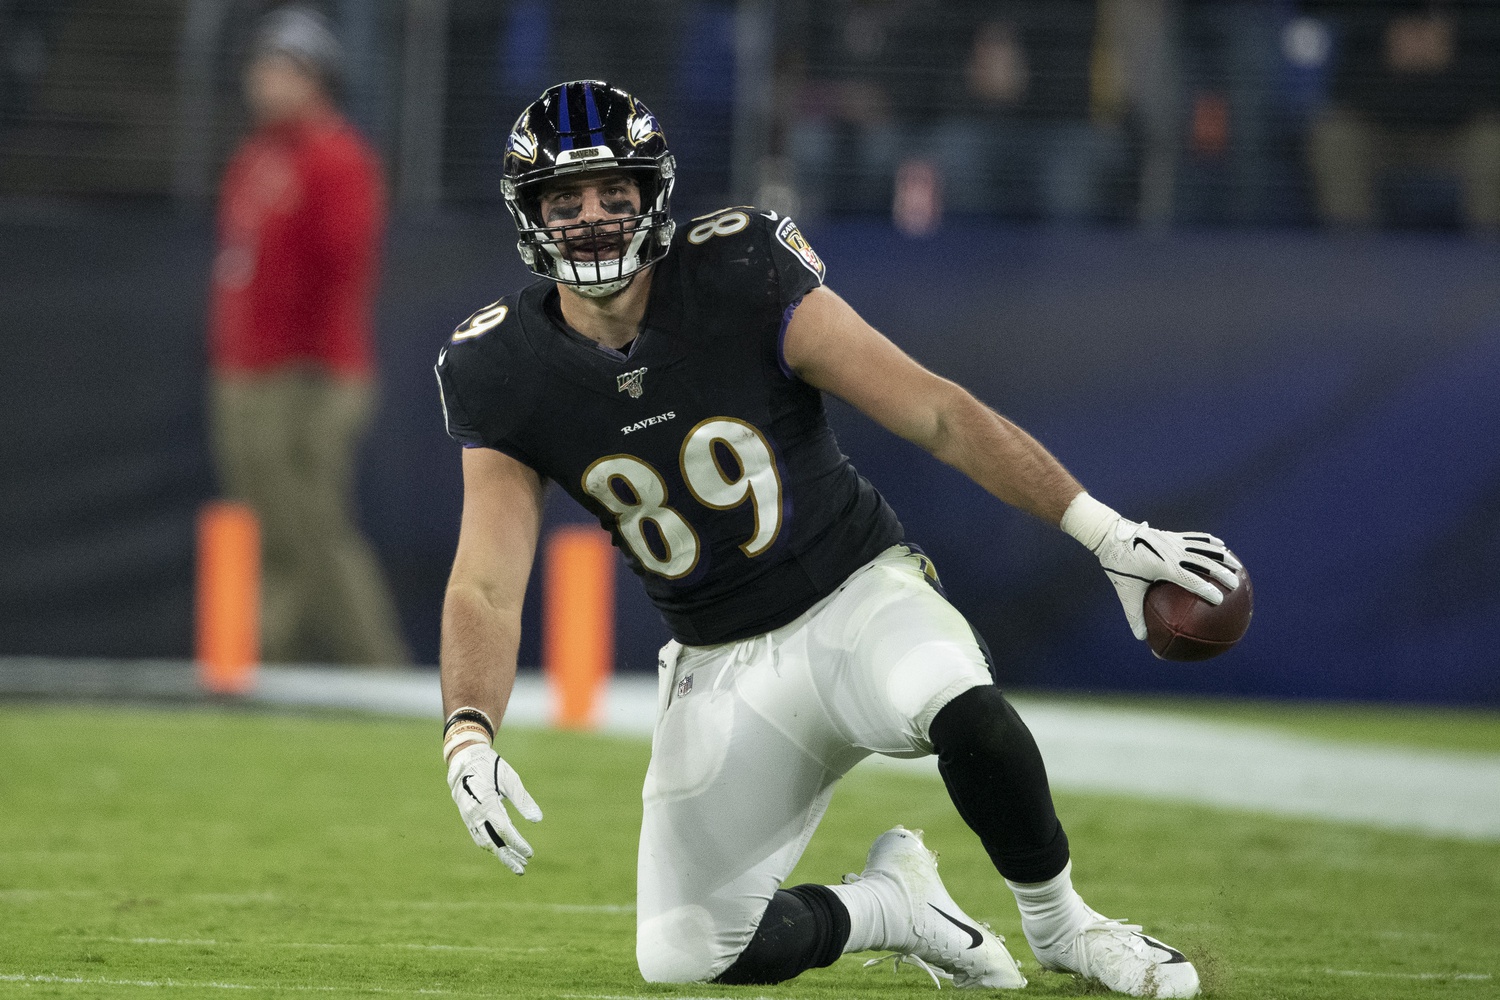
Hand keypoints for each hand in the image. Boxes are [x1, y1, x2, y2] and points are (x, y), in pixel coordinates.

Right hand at [447, 743, 542, 873]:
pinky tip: (503, 851)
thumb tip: (537, 819)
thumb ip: (522, 799)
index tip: (530, 853)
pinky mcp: (467, 818)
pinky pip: (478, 837)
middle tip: (522, 870)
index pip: (504, 830)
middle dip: (508, 857)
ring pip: (485, 842)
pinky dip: (491, 846)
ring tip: (516, 864)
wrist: (464, 760)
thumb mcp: (509, 779)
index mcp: (486, 803)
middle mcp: (475, 814)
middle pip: (492, 843)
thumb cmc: (490, 767)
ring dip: (500, 854)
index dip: (517, 843)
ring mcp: (468, 818)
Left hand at [1062, 493, 1241, 640]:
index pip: (1189, 578)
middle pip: (1203, 561)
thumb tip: (1142, 639)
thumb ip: (1134, 615)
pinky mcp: (1172, 535)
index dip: (1205, 589)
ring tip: (1237, 566)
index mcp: (1162, 566)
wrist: (1110, 535)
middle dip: (1222, 573)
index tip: (1220, 600)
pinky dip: (1210, 543)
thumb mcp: (1125, 592)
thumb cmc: (1118, 566)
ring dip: (1222, 556)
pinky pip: (1196, 538)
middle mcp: (1171, 552)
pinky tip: (1221, 547)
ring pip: (1204, 548)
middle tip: (1236, 585)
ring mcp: (1173, 542)